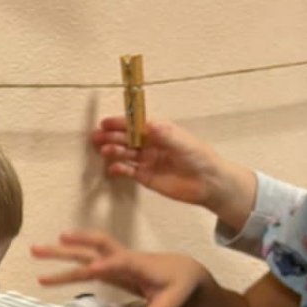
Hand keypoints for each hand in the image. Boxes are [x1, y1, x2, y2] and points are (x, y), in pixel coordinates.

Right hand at [31, 230, 207, 306]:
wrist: (181, 271)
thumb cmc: (177, 283)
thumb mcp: (173, 299)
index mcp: (138, 264)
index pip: (121, 262)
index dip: (107, 265)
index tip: (91, 269)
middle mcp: (122, 258)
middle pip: (93, 247)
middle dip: (71, 245)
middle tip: (47, 245)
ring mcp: (112, 262)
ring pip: (83, 253)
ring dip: (59, 253)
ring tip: (34, 251)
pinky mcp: (107, 268)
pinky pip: (83, 264)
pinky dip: (66, 267)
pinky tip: (48, 273)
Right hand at [90, 116, 253, 228]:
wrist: (208, 183)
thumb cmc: (200, 157)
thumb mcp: (183, 143)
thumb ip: (164, 135)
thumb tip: (148, 124)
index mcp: (159, 131)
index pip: (135, 124)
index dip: (120, 123)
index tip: (106, 122)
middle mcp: (150, 144)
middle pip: (126, 138)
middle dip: (112, 136)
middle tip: (98, 137)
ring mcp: (146, 160)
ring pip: (125, 153)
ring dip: (114, 151)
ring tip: (105, 151)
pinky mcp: (145, 176)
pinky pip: (128, 171)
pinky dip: (119, 169)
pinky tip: (114, 168)